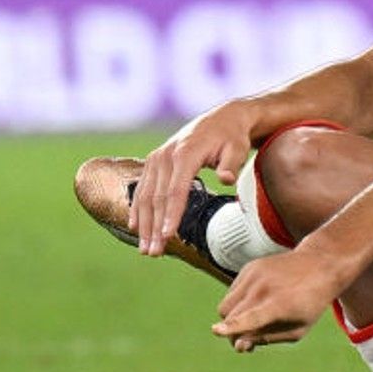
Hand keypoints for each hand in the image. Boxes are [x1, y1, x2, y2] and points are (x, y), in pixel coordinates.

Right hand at [129, 102, 255, 255]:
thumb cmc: (233, 137)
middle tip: (154, 252)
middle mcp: (164, 156)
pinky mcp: (154, 162)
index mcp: (184, 154)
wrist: (223, 118)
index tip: (168, 236)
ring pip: (145, 196)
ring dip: (144, 224)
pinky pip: (142, 189)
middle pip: (156, 197)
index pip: (175, 190)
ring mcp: (156, 159)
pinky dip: (137, 209)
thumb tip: (227, 179)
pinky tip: (135, 227)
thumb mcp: (238, 148)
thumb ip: (231, 164)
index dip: (171, 215)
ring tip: (146, 249)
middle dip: (154, 227)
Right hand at [211, 247, 350, 351]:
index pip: (251, 318)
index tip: (216, 331)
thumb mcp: (297, 329)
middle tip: (248, 342)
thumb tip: (237, 344)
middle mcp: (264, 287)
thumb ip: (266, 338)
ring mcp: (255, 274)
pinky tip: (261, 299)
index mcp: (279, 305)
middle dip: (233, 333)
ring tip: (256, 319)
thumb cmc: (309, 304)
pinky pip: (232, 293)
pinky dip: (240, 302)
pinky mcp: (249, 268)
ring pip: (225, 306)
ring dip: (233, 318)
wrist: (320, 265)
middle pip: (229, 318)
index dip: (233, 327)